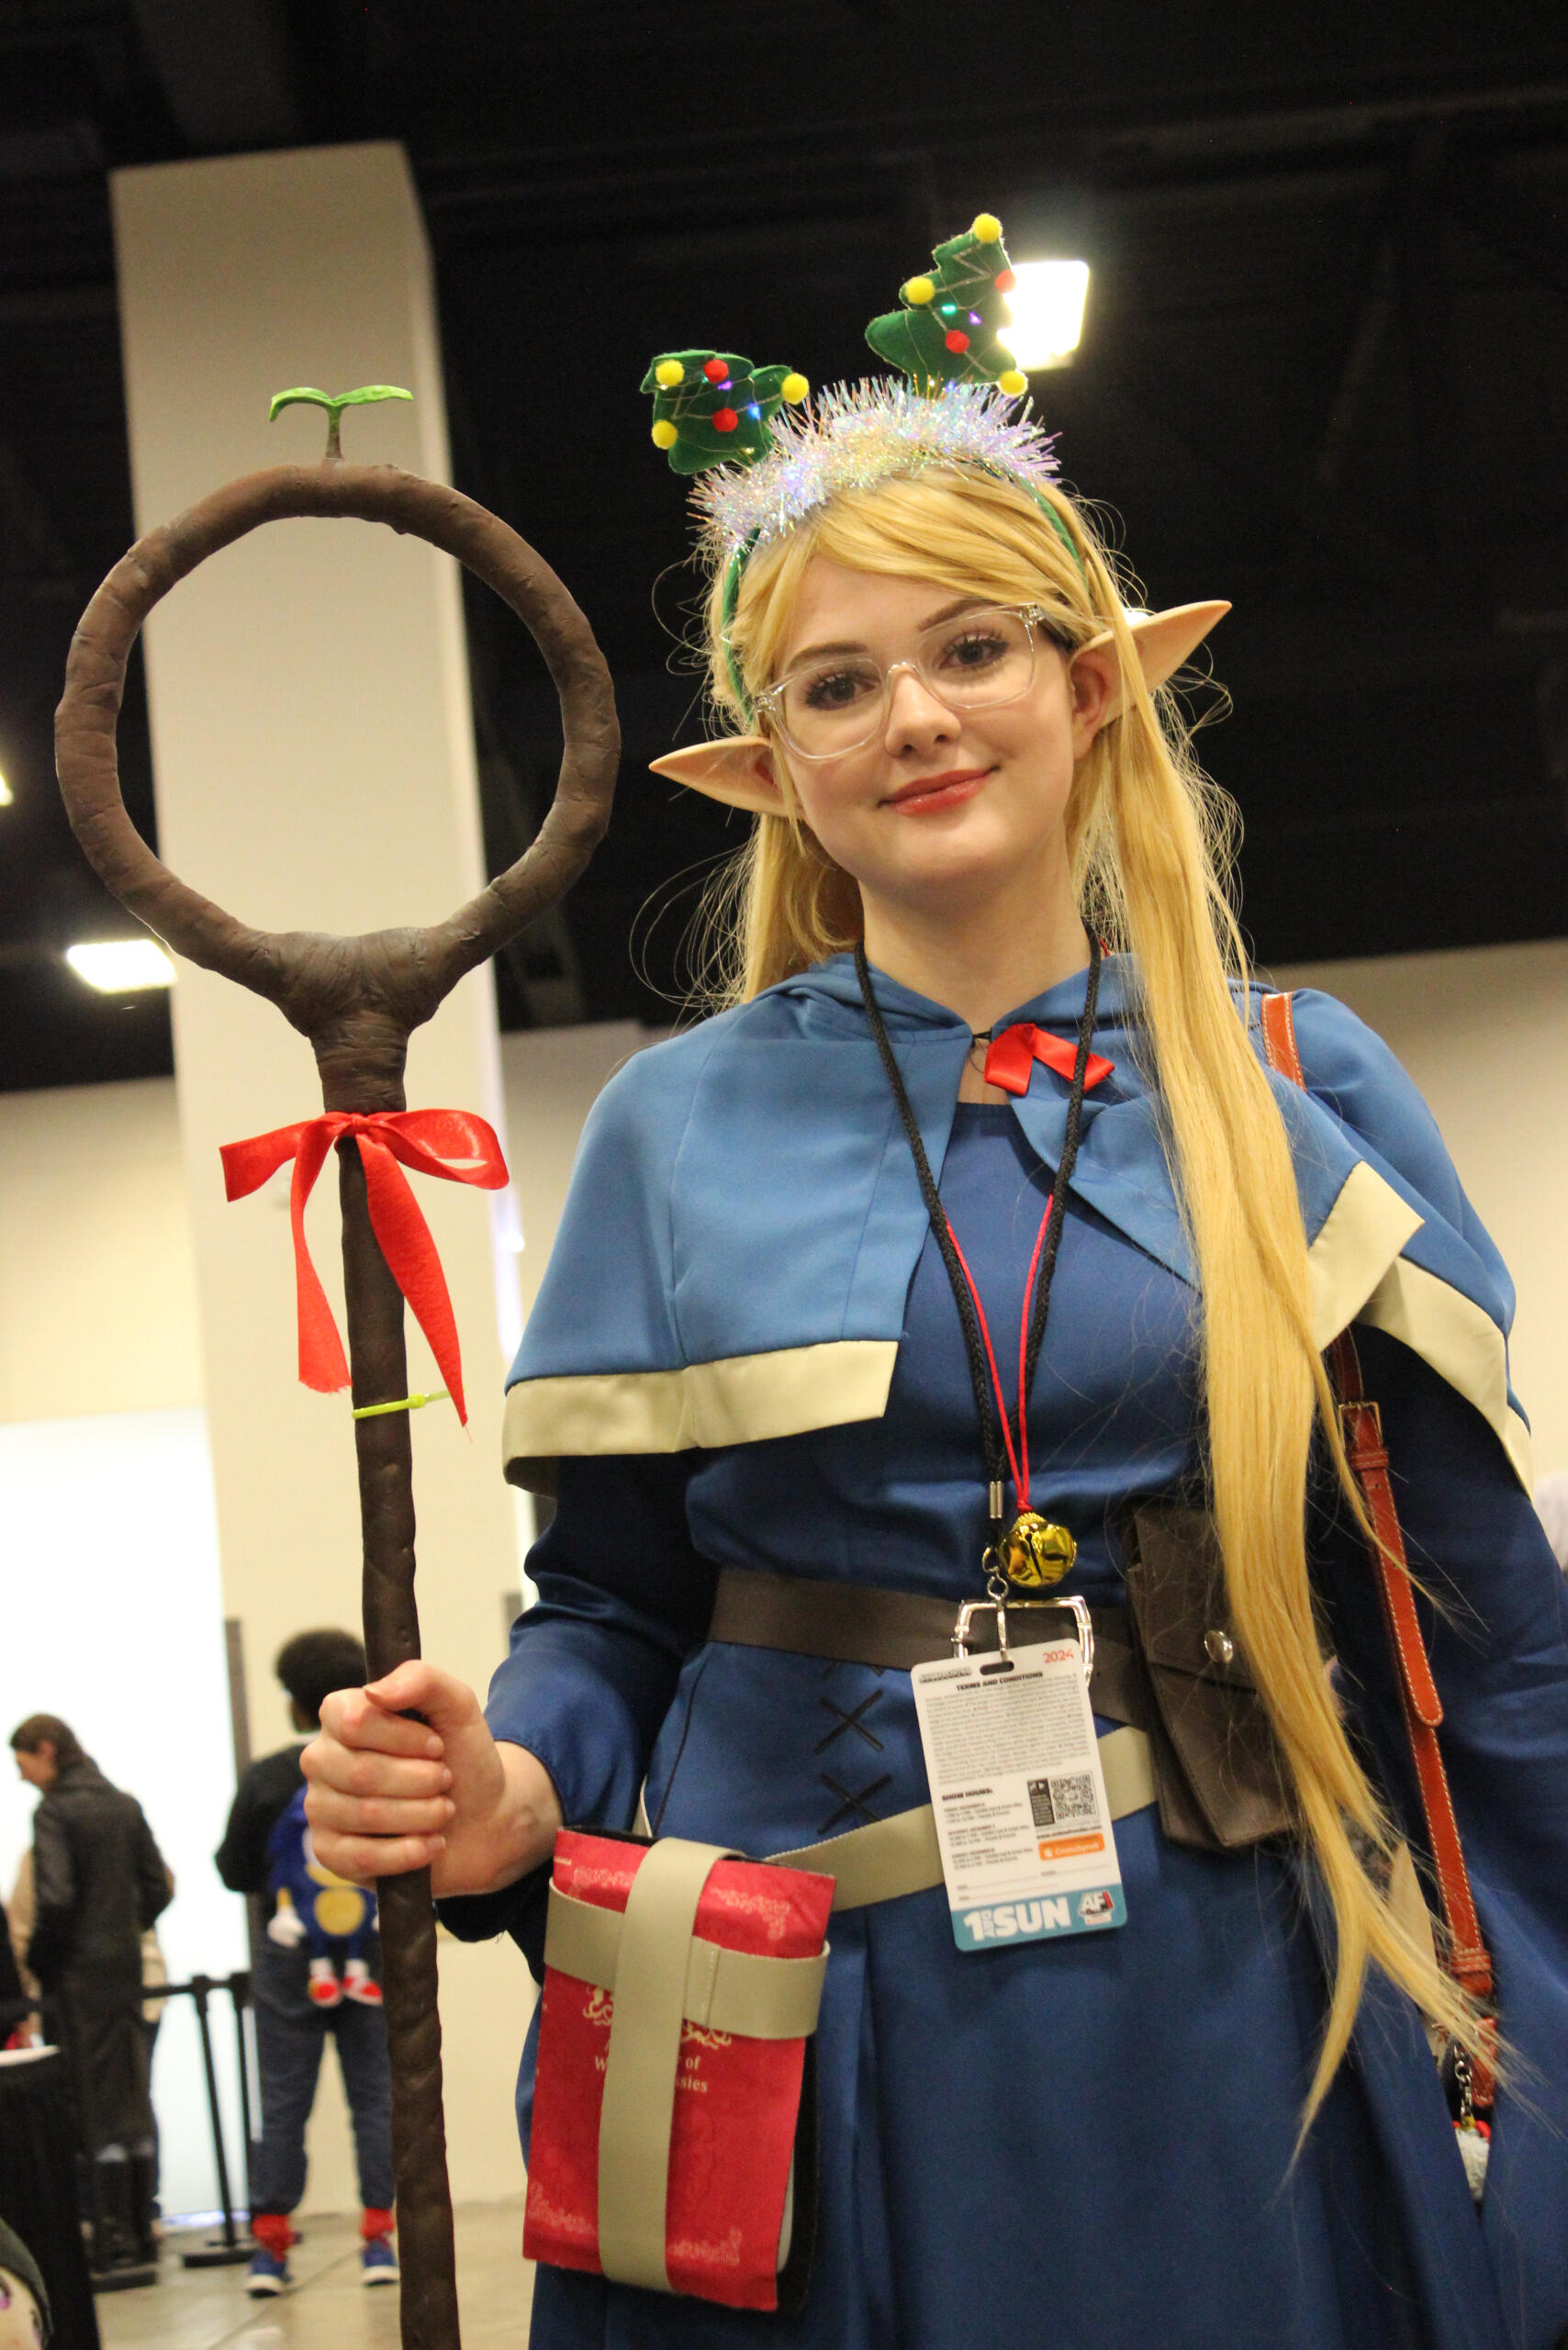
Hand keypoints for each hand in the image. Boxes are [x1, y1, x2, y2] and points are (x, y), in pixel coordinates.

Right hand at [303, 1661, 561, 1898]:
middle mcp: (321, 1758)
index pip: (353, 1722)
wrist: (481, 1816)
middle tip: (445, 1780)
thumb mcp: (456, 1706)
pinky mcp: (328, 1852)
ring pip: (364, 1815)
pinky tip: (431, 1844)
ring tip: (444, 1810)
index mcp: (341, 1715)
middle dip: (420, 1780)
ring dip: (421, 1815)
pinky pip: (358, 1857)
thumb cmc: (461, 1756)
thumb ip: (421, 1680)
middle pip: (360, 1773)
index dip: (403, 1737)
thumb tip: (374, 1691)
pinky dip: (407, 1853)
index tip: (437, 1745)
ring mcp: (320, 1807)